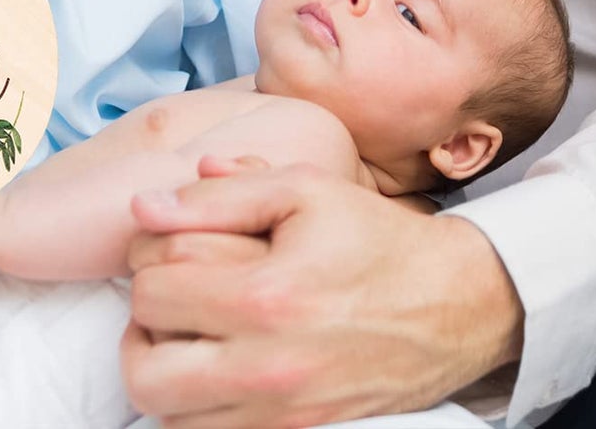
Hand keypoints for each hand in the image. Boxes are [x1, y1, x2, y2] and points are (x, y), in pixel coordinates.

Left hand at [120, 161, 524, 427]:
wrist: (453, 305)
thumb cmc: (373, 238)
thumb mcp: (302, 189)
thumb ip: (220, 194)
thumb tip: (145, 207)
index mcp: (267, 297)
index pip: (153, 290)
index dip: (146, 258)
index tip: (167, 244)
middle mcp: (269, 368)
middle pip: (145, 371)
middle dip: (143, 325)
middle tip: (167, 296)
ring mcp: (283, 416)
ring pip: (169, 418)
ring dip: (162, 372)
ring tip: (185, 332)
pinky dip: (195, 407)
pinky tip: (212, 366)